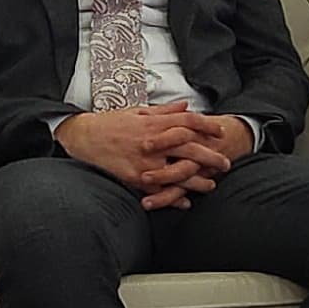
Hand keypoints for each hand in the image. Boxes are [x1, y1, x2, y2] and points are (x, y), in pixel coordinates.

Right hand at [56, 102, 221, 199]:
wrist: (83, 138)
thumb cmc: (110, 124)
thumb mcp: (138, 112)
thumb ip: (164, 111)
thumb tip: (185, 106)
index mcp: (154, 124)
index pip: (188, 122)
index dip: (207, 126)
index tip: (220, 132)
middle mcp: (152, 142)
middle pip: (190, 147)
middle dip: (211, 156)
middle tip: (225, 162)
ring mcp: (145, 162)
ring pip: (179, 172)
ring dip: (198, 180)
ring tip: (210, 184)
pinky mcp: (136, 178)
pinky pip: (160, 190)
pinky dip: (174, 197)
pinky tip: (186, 201)